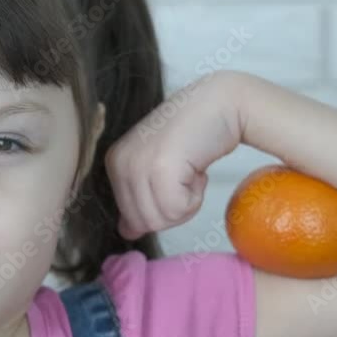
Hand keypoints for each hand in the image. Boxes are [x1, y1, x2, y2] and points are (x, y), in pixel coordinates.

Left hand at [104, 71, 241, 240]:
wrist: (222, 104)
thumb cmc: (195, 134)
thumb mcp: (158, 167)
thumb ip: (139, 198)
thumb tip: (127, 232)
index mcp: (114, 163)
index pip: (129, 218)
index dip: (161, 207)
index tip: (174, 176)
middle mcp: (120, 162)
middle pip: (144, 223)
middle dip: (174, 208)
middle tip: (185, 174)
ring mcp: (137, 164)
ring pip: (161, 219)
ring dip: (186, 202)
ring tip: (190, 169)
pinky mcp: (160, 168)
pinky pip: (177, 210)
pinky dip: (196, 197)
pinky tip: (197, 169)